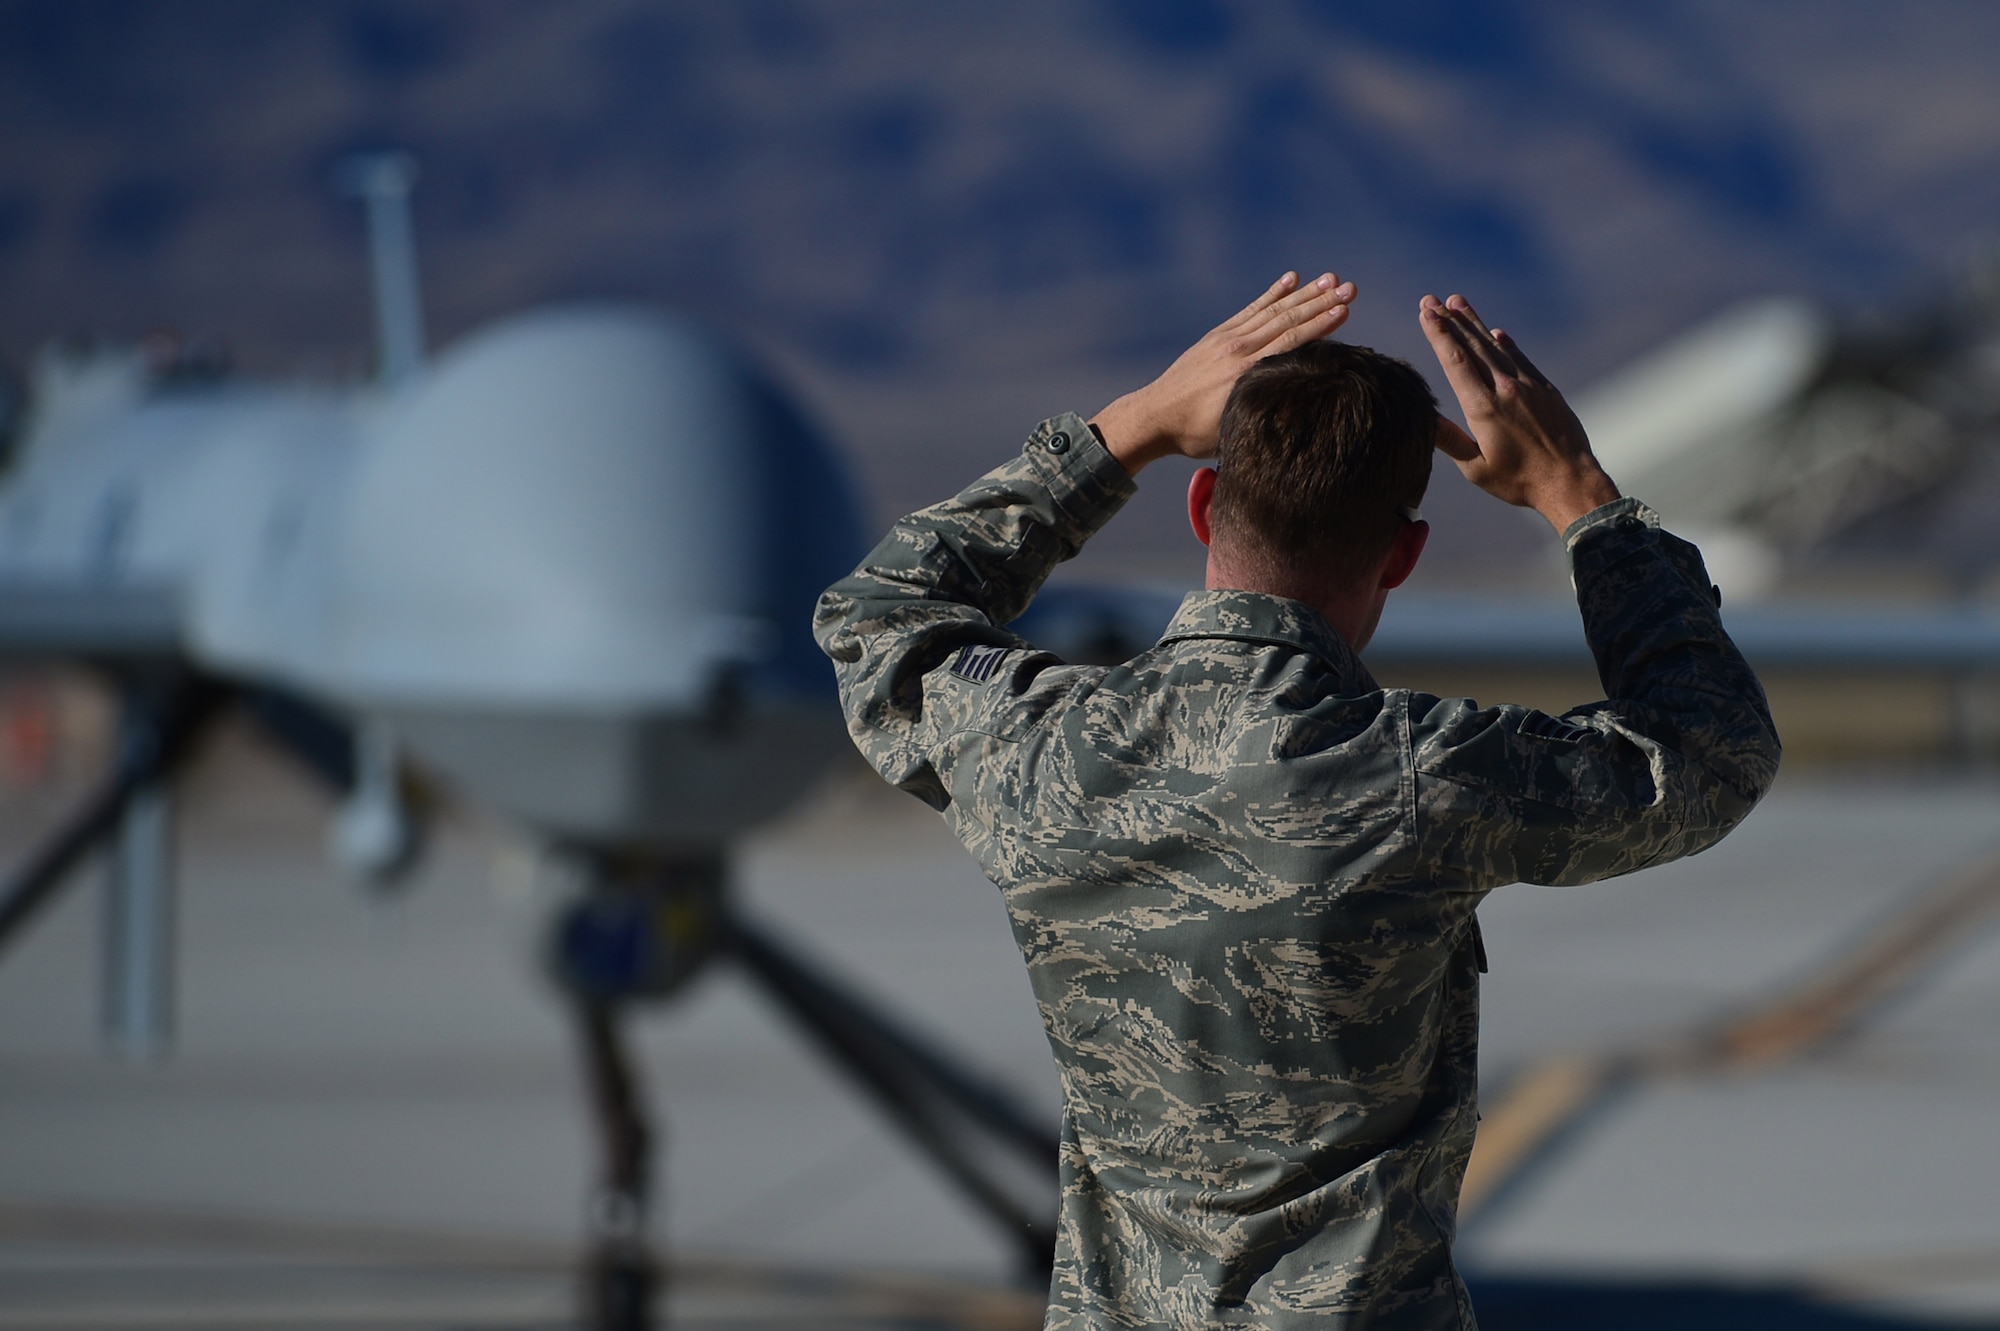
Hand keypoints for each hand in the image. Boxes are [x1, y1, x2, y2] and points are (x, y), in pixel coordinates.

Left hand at [1092, 271, 1356, 475]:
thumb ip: (1260, 414)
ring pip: (1272, 311)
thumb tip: (1299, 406)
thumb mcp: (1229, 431)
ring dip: (1304, 293)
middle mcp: (1237, 349)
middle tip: (1351, 286)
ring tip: (1331, 278)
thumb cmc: (1193, 434)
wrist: (1154, 416)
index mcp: (1243, 374)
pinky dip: (1272, 294)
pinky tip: (1291, 279)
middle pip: (1286, 320)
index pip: (1290, 342)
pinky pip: (1251, 310)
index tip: (1345, 309)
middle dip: (1321, 302)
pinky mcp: (1219, 335)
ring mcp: (1227, 339)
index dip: (1319, 324)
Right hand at [1420, 293, 1619, 532]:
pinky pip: (1520, 358)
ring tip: (1457, 303)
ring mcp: (1528, 386)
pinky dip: (1505, 343)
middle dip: (1449, 321)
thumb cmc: (1519, 480)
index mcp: (1483, 408)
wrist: (1570, 480)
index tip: (1426, 313)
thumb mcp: (1477, 468)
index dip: (1439, 335)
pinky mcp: (1545, 389)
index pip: (1456, 362)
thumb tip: (1426, 417)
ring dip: (1474, 324)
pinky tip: (1495, 332)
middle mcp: (1505, 389)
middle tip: (1432, 299)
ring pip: (1495, 347)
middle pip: (1472, 347)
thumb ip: (1451, 441)